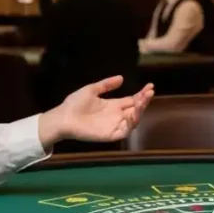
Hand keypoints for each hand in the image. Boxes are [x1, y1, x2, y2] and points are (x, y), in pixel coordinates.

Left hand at [38, 76, 154, 147]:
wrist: (63, 117)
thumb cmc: (75, 103)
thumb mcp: (92, 89)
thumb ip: (106, 84)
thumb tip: (122, 78)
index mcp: (114, 105)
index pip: (132, 100)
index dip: (142, 94)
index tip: (150, 86)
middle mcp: (117, 115)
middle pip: (136, 109)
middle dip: (144, 101)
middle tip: (149, 92)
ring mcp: (114, 125)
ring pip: (133, 120)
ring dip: (140, 111)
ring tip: (142, 101)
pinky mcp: (110, 135)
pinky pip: (124, 131)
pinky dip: (130, 124)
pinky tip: (131, 114)